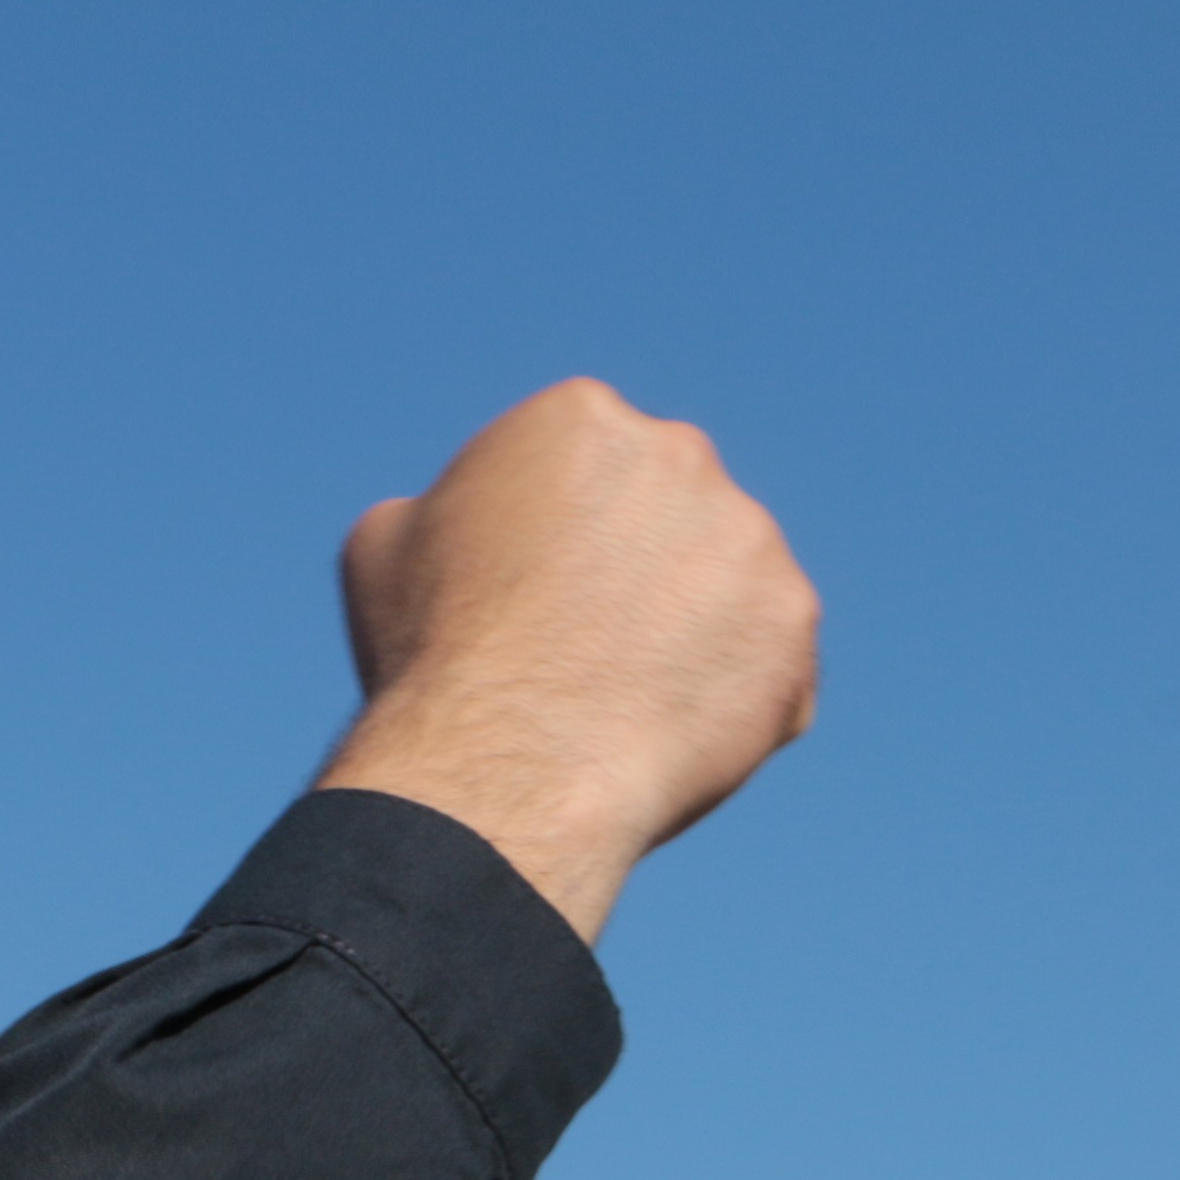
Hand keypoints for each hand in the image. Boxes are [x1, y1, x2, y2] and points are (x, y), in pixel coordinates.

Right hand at [315, 381, 817, 941]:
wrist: (509, 762)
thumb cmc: (434, 657)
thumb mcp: (388, 548)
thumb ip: (443, 511)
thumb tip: (455, 520)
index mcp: (580, 418)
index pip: (591, 470)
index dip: (564, 542)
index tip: (542, 602)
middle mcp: (678, 454)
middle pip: (669, 516)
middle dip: (642, 575)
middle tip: (595, 655)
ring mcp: (748, 535)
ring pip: (728, 587)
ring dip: (696, 636)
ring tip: (630, 708)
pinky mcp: (792, 619)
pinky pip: (774, 662)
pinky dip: (740, 701)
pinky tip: (679, 740)